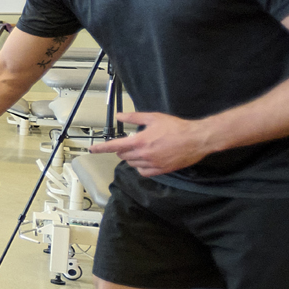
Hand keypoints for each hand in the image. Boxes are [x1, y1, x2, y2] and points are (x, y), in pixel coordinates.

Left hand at [89, 111, 216, 175]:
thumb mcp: (153, 118)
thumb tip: (119, 116)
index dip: (100, 148)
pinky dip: (141, 167)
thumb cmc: (176, 127)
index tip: (91, 149)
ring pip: (132, 164)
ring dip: (131, 157)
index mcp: (139, 142)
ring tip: (142, 149)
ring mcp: (152, 164)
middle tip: (131, 142)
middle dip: (122, 149)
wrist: (197, 139)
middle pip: (122, 155)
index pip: (114, 146)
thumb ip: (133, 117)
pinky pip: (143, 172)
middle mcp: (143, 155)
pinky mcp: (161, 170)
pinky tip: (146, 159)